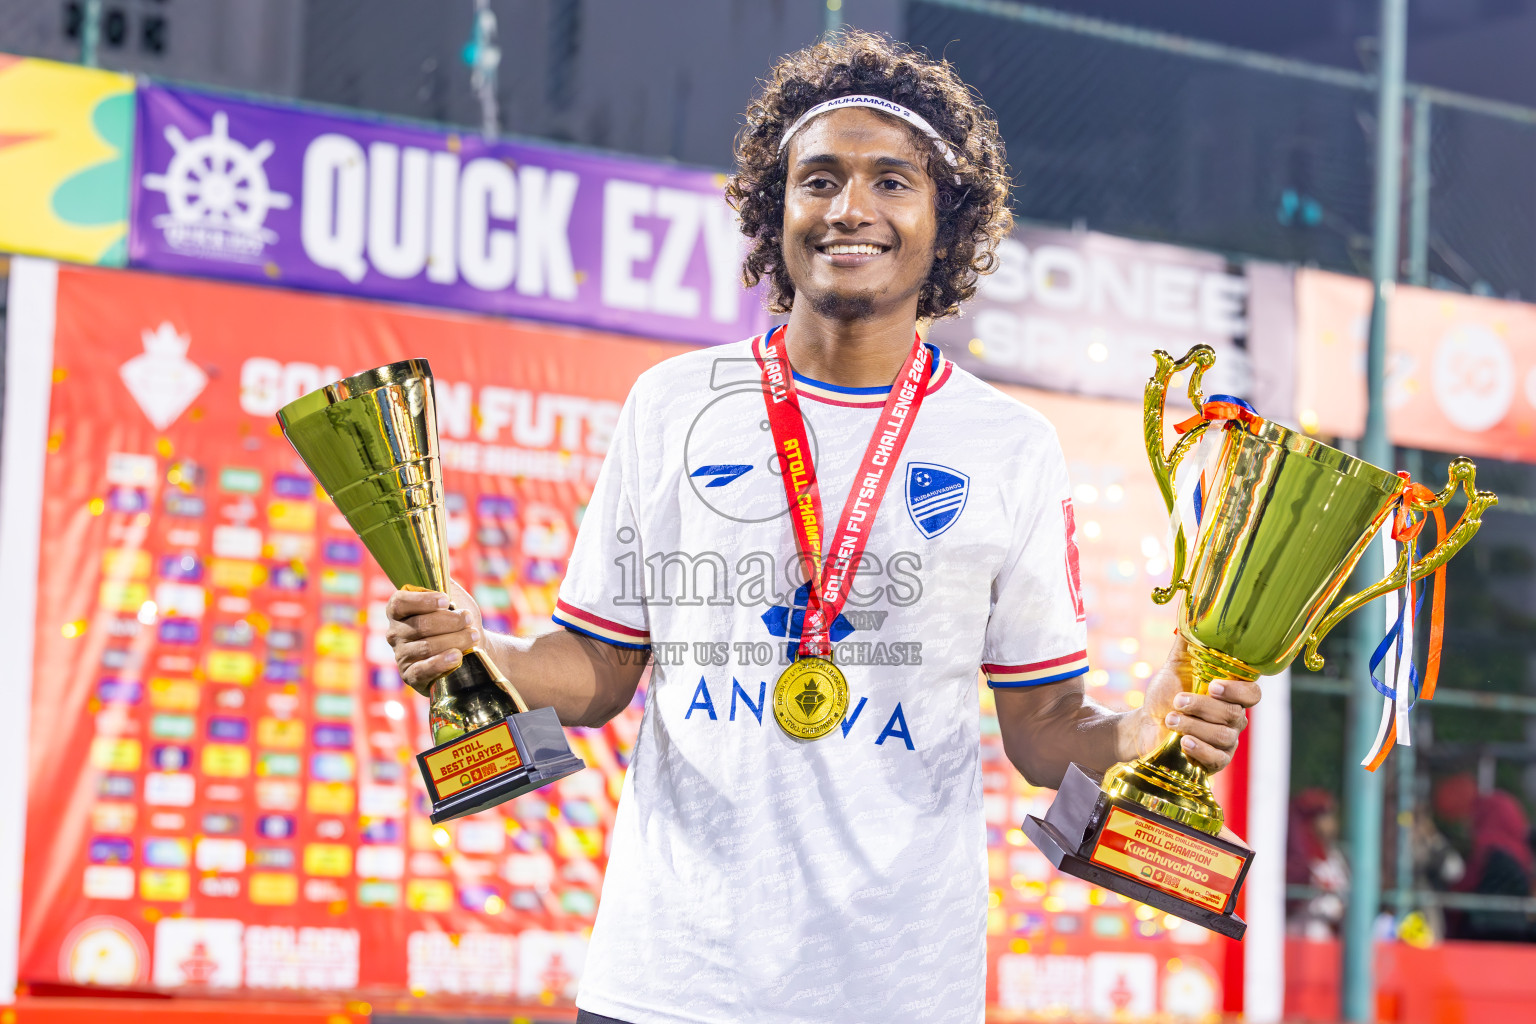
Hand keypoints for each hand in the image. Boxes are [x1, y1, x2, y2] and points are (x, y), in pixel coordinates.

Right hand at [384, 580, 483, 695]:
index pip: (401, 602)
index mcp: (399, 610)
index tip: (445, 600)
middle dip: (449, 622)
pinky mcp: (411, 675)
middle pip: (420, 625)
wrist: (471, 648)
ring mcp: (401, 655)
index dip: (423, 601)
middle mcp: (395, 632)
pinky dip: (442, 662)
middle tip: (469, 620)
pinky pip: (423, 669)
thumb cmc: (458, 619)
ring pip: (427, 646)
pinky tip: (457, 656)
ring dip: (454, 640)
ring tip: (473, 636)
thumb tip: (437, 569)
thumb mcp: (452, 597)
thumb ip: (443, 583)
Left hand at [1134, 634, 1259, 770]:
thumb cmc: (1165, 693)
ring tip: (1170, 719)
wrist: (1144, 724)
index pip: (1253, 694)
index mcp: (1230, 695)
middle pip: (1234, 715)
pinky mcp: (1214, 762)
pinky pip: (1218, 759)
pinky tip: (1184, 743)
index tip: (1214, 685)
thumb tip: (1193, 608)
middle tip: (1177, 701)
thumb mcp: (1175, 666)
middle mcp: (1233, 718)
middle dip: (1202, 707)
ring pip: (1224, 737)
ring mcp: (1226, 742)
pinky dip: (1200, 750)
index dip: (1239, 691)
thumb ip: (1188, 642)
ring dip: (1194, 726)